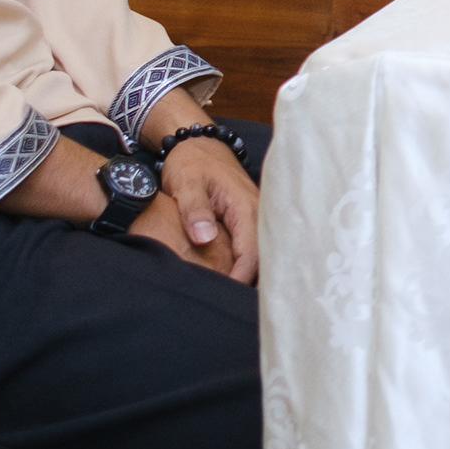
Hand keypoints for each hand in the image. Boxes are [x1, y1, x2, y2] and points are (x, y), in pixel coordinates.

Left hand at [151, 132, 260, 281]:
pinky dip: (245, 261)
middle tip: (226, 304)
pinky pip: (253, 244)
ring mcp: (255, 214)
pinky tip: (231, 275)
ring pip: (260, 251)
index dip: (239, 278)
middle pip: (262, 257)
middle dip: (247, 281)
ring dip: (248, 273)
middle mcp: (257, 211)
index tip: (222, 296)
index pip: (251, 253)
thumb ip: (195, 211)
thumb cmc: (190, 163)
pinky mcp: (248, 216)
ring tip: (228, 295)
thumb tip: (204, 239)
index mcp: (245, 206)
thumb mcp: (187, 183)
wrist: (196, 144)